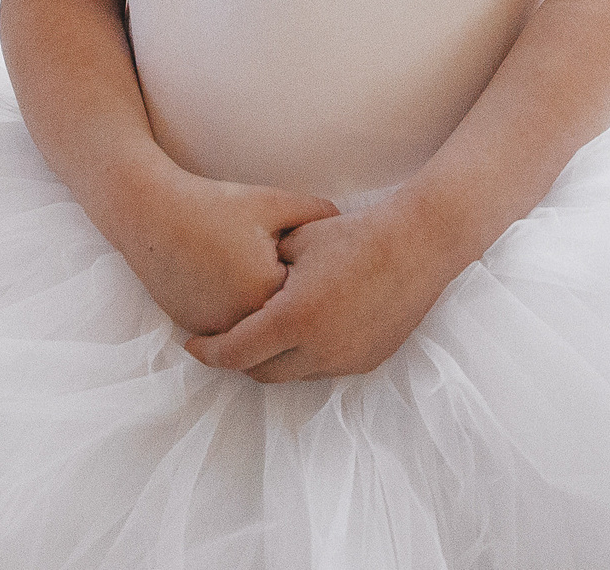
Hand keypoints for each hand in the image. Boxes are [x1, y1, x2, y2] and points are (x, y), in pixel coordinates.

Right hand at [114, 172, 337, 337]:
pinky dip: (238, 311)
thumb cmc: (215, 205)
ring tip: (263, 276)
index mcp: (270, 292)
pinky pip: (230, 325)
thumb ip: (317, 213)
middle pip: (285, 315)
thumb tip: (349, 225)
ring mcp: (217, 329)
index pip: (310, 293)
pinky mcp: (196, 328)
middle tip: (293, 273)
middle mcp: (244, 321)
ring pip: (256, 324)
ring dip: (265, 309)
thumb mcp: (273, 202)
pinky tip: (234, 280)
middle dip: (294, 297)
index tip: (319, 259)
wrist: (151, 214)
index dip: (315, 273)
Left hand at [184, 198, 464, 383]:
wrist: (418, 245)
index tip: (191, 345)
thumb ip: (262, 270)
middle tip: (224, 339)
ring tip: (264, 333)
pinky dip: (305, 356)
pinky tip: (305, 330)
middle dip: (238, 360)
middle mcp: (320, 349)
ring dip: (274, 359)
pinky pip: (324, 368)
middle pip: (261, 373)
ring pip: (294, 375)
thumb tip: (235, 287)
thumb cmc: (353, 235)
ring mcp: (346, 360)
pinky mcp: (368, 361)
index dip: (207, 352)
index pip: (235, 353)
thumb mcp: (296, 243)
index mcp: (295, 319)